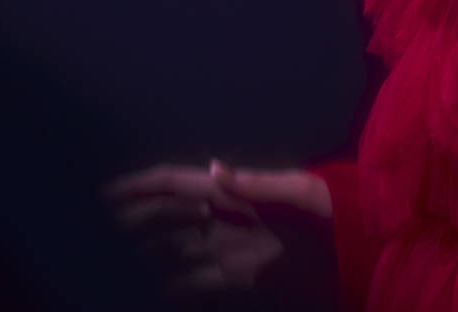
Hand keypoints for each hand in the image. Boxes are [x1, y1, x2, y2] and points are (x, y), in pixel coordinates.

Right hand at [105, 159, 335, 308]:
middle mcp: (228, 218)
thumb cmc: (334, 205)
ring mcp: (234, 247)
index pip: (180, 185)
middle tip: (94, 230)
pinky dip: (177, 286)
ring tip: (113, 262)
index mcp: (237, 192)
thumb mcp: (299, 188)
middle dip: (136, 221)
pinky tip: (155, 291)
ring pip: (179, 251)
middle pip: (171, 219)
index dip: (143, 186)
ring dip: (150, 255)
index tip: (106, 191)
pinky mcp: (245, 276)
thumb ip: (255, 183)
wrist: (363, 241)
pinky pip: (201, 282)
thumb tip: (213, 165)